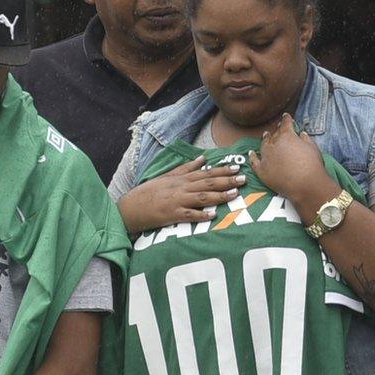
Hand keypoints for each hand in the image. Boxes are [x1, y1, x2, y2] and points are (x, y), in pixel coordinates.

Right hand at [117, 157, 247, 230]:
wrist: (131, 207)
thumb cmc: (149, 193)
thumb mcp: (167, 176)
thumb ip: (186, 168)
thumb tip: (203, 159)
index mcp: (181, 179)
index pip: (206, 173)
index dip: (222, 170)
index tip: (237, 168)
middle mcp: (181, 188)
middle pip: (208, 183)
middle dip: (227, 181)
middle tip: (243, 179)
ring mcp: (177, 201)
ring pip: (201, 197)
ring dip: (219, 195)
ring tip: (234, 194)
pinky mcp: (172, 215)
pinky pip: (189, 215)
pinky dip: (201, 214)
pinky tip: (213, 214)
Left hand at [248, 114, 335, 207]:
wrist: (306, 185)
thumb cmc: (313, 165)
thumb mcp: (312, 147)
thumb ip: (305, 139)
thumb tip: (301, 134)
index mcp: (287, 136)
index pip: (286, 123)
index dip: (286, 119)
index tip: (286, 116)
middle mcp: (274, 144)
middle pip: (274, 134)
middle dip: (277, 130)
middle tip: (278, 127)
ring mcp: (266, 157)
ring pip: (264, 145)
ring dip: (265, 139)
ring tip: (266, 135)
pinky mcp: (262, 170)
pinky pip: (254, 161)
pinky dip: (252, 156)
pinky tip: (252, 153)